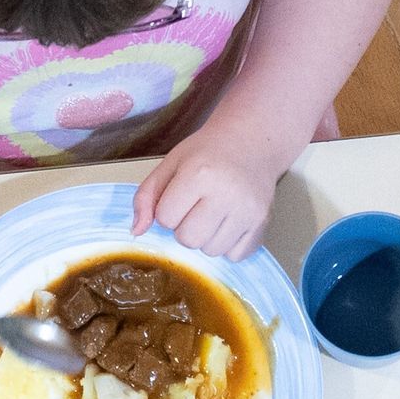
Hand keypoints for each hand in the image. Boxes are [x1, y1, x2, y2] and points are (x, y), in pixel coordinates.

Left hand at [136, 124, 279, 258]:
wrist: (251, 143)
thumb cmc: (207, 153)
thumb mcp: (171, 164)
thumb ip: (146, 195)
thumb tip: (137, 231)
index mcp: (199, 173)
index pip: (166, 218)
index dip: (167, 210)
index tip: (180, 196)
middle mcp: (227, 193)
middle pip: (188, 240)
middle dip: (185, 227)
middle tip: (196, 207)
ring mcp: (248, 210)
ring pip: (211, 251)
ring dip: (206, 237)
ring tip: (213, 213)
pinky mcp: (263, 223)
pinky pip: (235, 255)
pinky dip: (228, 245)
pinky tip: (229, 221)